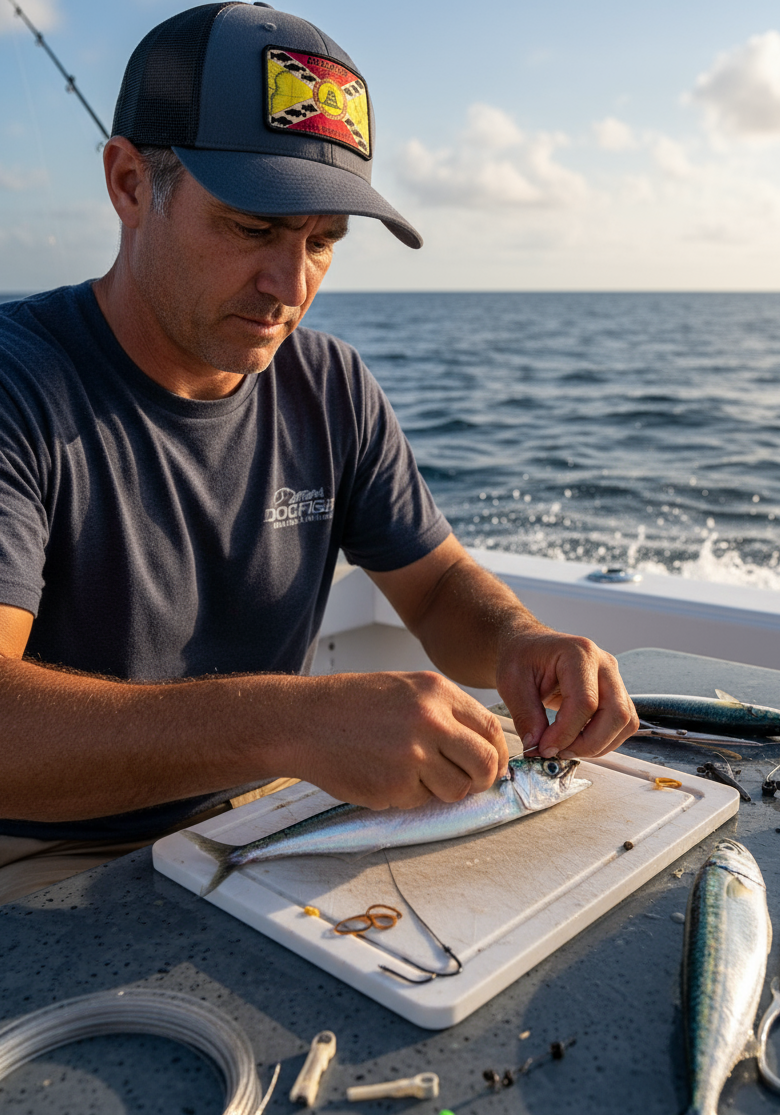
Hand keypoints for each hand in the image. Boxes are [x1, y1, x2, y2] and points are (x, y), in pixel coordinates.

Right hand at [289, 671, 508, 809]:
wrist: (304, 721)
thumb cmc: (352, 704)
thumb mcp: (406, 688)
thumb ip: (445, 713)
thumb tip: (482, 745)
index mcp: (436, 691)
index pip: (490, 728)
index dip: (498, 753)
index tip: (493, 765)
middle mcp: (430, 721)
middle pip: (484, 764)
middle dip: (483, 780)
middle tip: (468, 783)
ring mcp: (412, 755)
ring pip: (456, 790)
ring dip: (442, 790)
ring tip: (413, 774)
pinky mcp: (394, 785)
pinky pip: (420, 801)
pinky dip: (408, 795)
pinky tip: (383, 774)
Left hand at [495, 629, 637, 759]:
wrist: (530, 647)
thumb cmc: (522, 657)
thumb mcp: (512, 683)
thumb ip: (525, 715)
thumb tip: (537, 746)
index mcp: (578, 653)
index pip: (585, 702)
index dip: (566, 732)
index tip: (544, 748)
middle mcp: (604, 664)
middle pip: (616, 714)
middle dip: (588, 743)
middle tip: (558, 752)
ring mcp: (614, 678)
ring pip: (625, 722)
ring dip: (598, 745)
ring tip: (566, 748)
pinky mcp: (616, 693)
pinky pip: (623, 724)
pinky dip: (604, 740)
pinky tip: (578, 741)